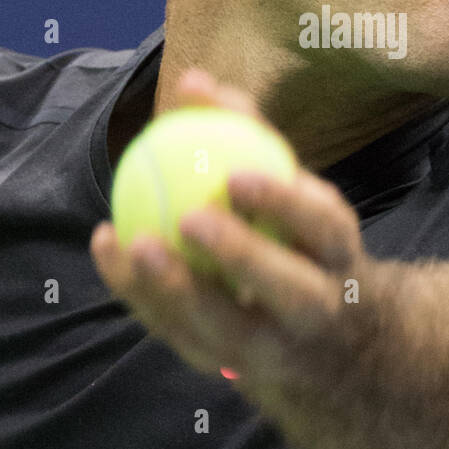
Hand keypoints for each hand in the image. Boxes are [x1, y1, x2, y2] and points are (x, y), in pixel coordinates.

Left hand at [90, 68, 367, 381]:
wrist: (329, 345)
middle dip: (243, 257)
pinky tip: (106, 245)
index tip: (238, 176)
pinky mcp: (227, 367)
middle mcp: (319, 310)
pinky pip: (180, 334)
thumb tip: (194, 81)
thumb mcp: (294, 193)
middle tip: (190, 218)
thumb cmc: (300, 243)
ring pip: (229, 327)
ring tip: (139, 244)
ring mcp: (274, 349)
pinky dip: (140, 293)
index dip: (285, 203)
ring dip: (178, 290)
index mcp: (341, 256)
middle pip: (290, 290)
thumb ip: (249, 138)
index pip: (325, 228)